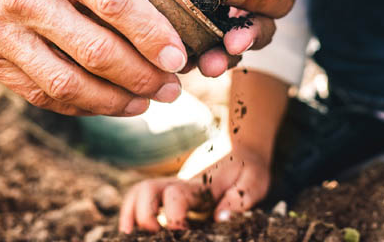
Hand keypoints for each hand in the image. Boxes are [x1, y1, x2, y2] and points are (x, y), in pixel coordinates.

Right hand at [0, 0, 189, 115]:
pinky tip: (103, 102)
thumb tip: (142, 12)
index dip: (151, 34)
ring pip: (67, 84)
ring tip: (144, 102)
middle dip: (143, 76)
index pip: (112, 2)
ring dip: (114, 101)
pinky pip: (37, 92)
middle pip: (95, 51)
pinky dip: (76, 104)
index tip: (178, 55)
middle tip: (171, 87)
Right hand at [119, 146, 270, 232]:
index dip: (174, 216)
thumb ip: (239, 199)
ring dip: (130, 212)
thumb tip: (219, 218)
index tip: (181, 232)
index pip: (175, 195)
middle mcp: (179, 184)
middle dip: (144, 214)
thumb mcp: (254, 183)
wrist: (242, 150)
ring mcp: (171, 188)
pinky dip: (130, 212)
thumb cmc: (248, 170)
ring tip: (129, 235)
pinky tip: (131, 230)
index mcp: (200, 185)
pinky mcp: (169, 195)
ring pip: (139, 191)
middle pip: (147, 189)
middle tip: (154, 234)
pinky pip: (141, 198)